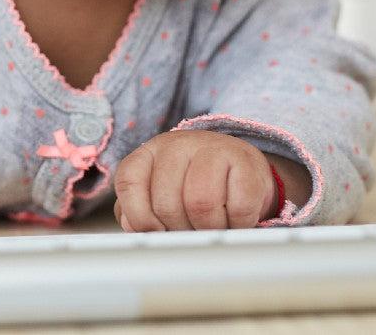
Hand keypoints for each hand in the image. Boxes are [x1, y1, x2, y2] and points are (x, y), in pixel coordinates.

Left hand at [112, 129, 275, 231]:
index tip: (155, 232)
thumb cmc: (195, 185)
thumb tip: (134, 229)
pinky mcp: (246, 160)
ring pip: (200, 204)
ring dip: (208, 228)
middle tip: (191, 231)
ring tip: (212, 226)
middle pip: (166, 203)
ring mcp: (214, 147)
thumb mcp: (160, 192)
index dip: (139, 216)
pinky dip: (237, 224)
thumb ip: (139, 212)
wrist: (243, 167)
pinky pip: (237, 208)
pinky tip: (235, 218)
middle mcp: (179, 144)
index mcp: (150, 152)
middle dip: (179, 229)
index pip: (129, 182)